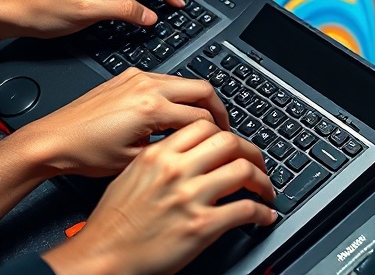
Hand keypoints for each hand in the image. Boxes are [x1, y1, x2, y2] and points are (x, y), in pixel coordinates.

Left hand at [16, 68, 228, 177]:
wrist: (53, 140)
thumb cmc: (86, 153)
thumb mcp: (137, 158)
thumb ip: (172, 147)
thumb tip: (195, 146)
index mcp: (152, 108)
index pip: (202, 117)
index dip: (218, 132)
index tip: (222, 142)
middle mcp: (147, 86)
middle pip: (203, 89)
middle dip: (218, 109)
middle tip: (223, 127)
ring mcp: (137, 77)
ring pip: (186, 81)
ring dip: (199, 99)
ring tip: (202, 120)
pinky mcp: (128, 75)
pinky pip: (166, 78)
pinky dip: (178, 93)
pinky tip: (176, 109)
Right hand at [42, 120, 276, 274]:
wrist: (99, 258)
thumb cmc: (111, 224)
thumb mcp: (131, 176)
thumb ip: (161, 160)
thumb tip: (189, 155)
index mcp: (158, 155)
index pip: (206, 127)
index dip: (228, 134)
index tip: (235, 145)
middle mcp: (176, 170)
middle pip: (230, 143)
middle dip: (253, 153)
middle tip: (259, 164)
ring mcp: (190, 197)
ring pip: (244, 170)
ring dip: (263, 181)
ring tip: (266, 189)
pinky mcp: (201, 225)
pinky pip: (246, 210)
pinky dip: (262, 213)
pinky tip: (263, 216)